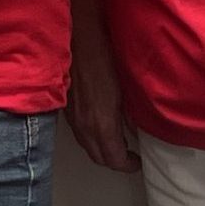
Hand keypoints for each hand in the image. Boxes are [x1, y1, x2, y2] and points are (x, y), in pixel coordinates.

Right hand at [64, 10, 140, 172]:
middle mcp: (85, 128)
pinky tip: (101, 127)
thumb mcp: (124, 90)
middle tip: (129, 155)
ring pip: (88, 148)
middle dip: (115, 161)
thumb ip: (129, 115)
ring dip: (102, 151)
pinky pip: (80, 135)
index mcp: (102, 125)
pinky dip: (92, 138)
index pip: (115, 160)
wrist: (77, 41)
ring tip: (117, 142)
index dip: (128, 165)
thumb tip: (134, 130)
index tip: (138, 160)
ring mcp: (73, 120)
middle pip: (100, 158)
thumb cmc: (103, 59)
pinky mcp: (66, 111)